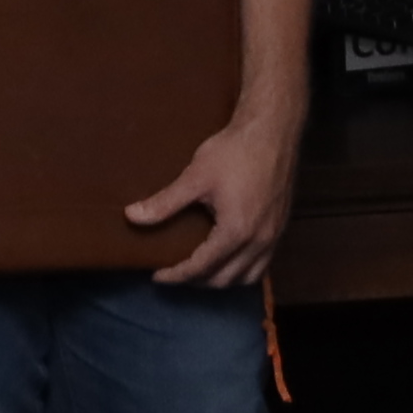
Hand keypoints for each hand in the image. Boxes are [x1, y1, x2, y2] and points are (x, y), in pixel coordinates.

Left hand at [130, 102, 302, 289]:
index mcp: (236, 232)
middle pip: (224, 280)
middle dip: (197, 281)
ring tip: (200, 270)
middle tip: (175, 272)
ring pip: (247, 277)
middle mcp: (258, 241)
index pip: (202, 268)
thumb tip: (131, 216)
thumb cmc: (234, 151)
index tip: (157, 275)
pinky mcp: (281, 227)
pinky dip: (242, 269)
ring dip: (221, 280)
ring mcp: (274, 236)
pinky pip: (262, 264)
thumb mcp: (195, 177)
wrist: (273, 131)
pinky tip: (228, 258)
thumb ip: (164, 203)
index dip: (177, 275)